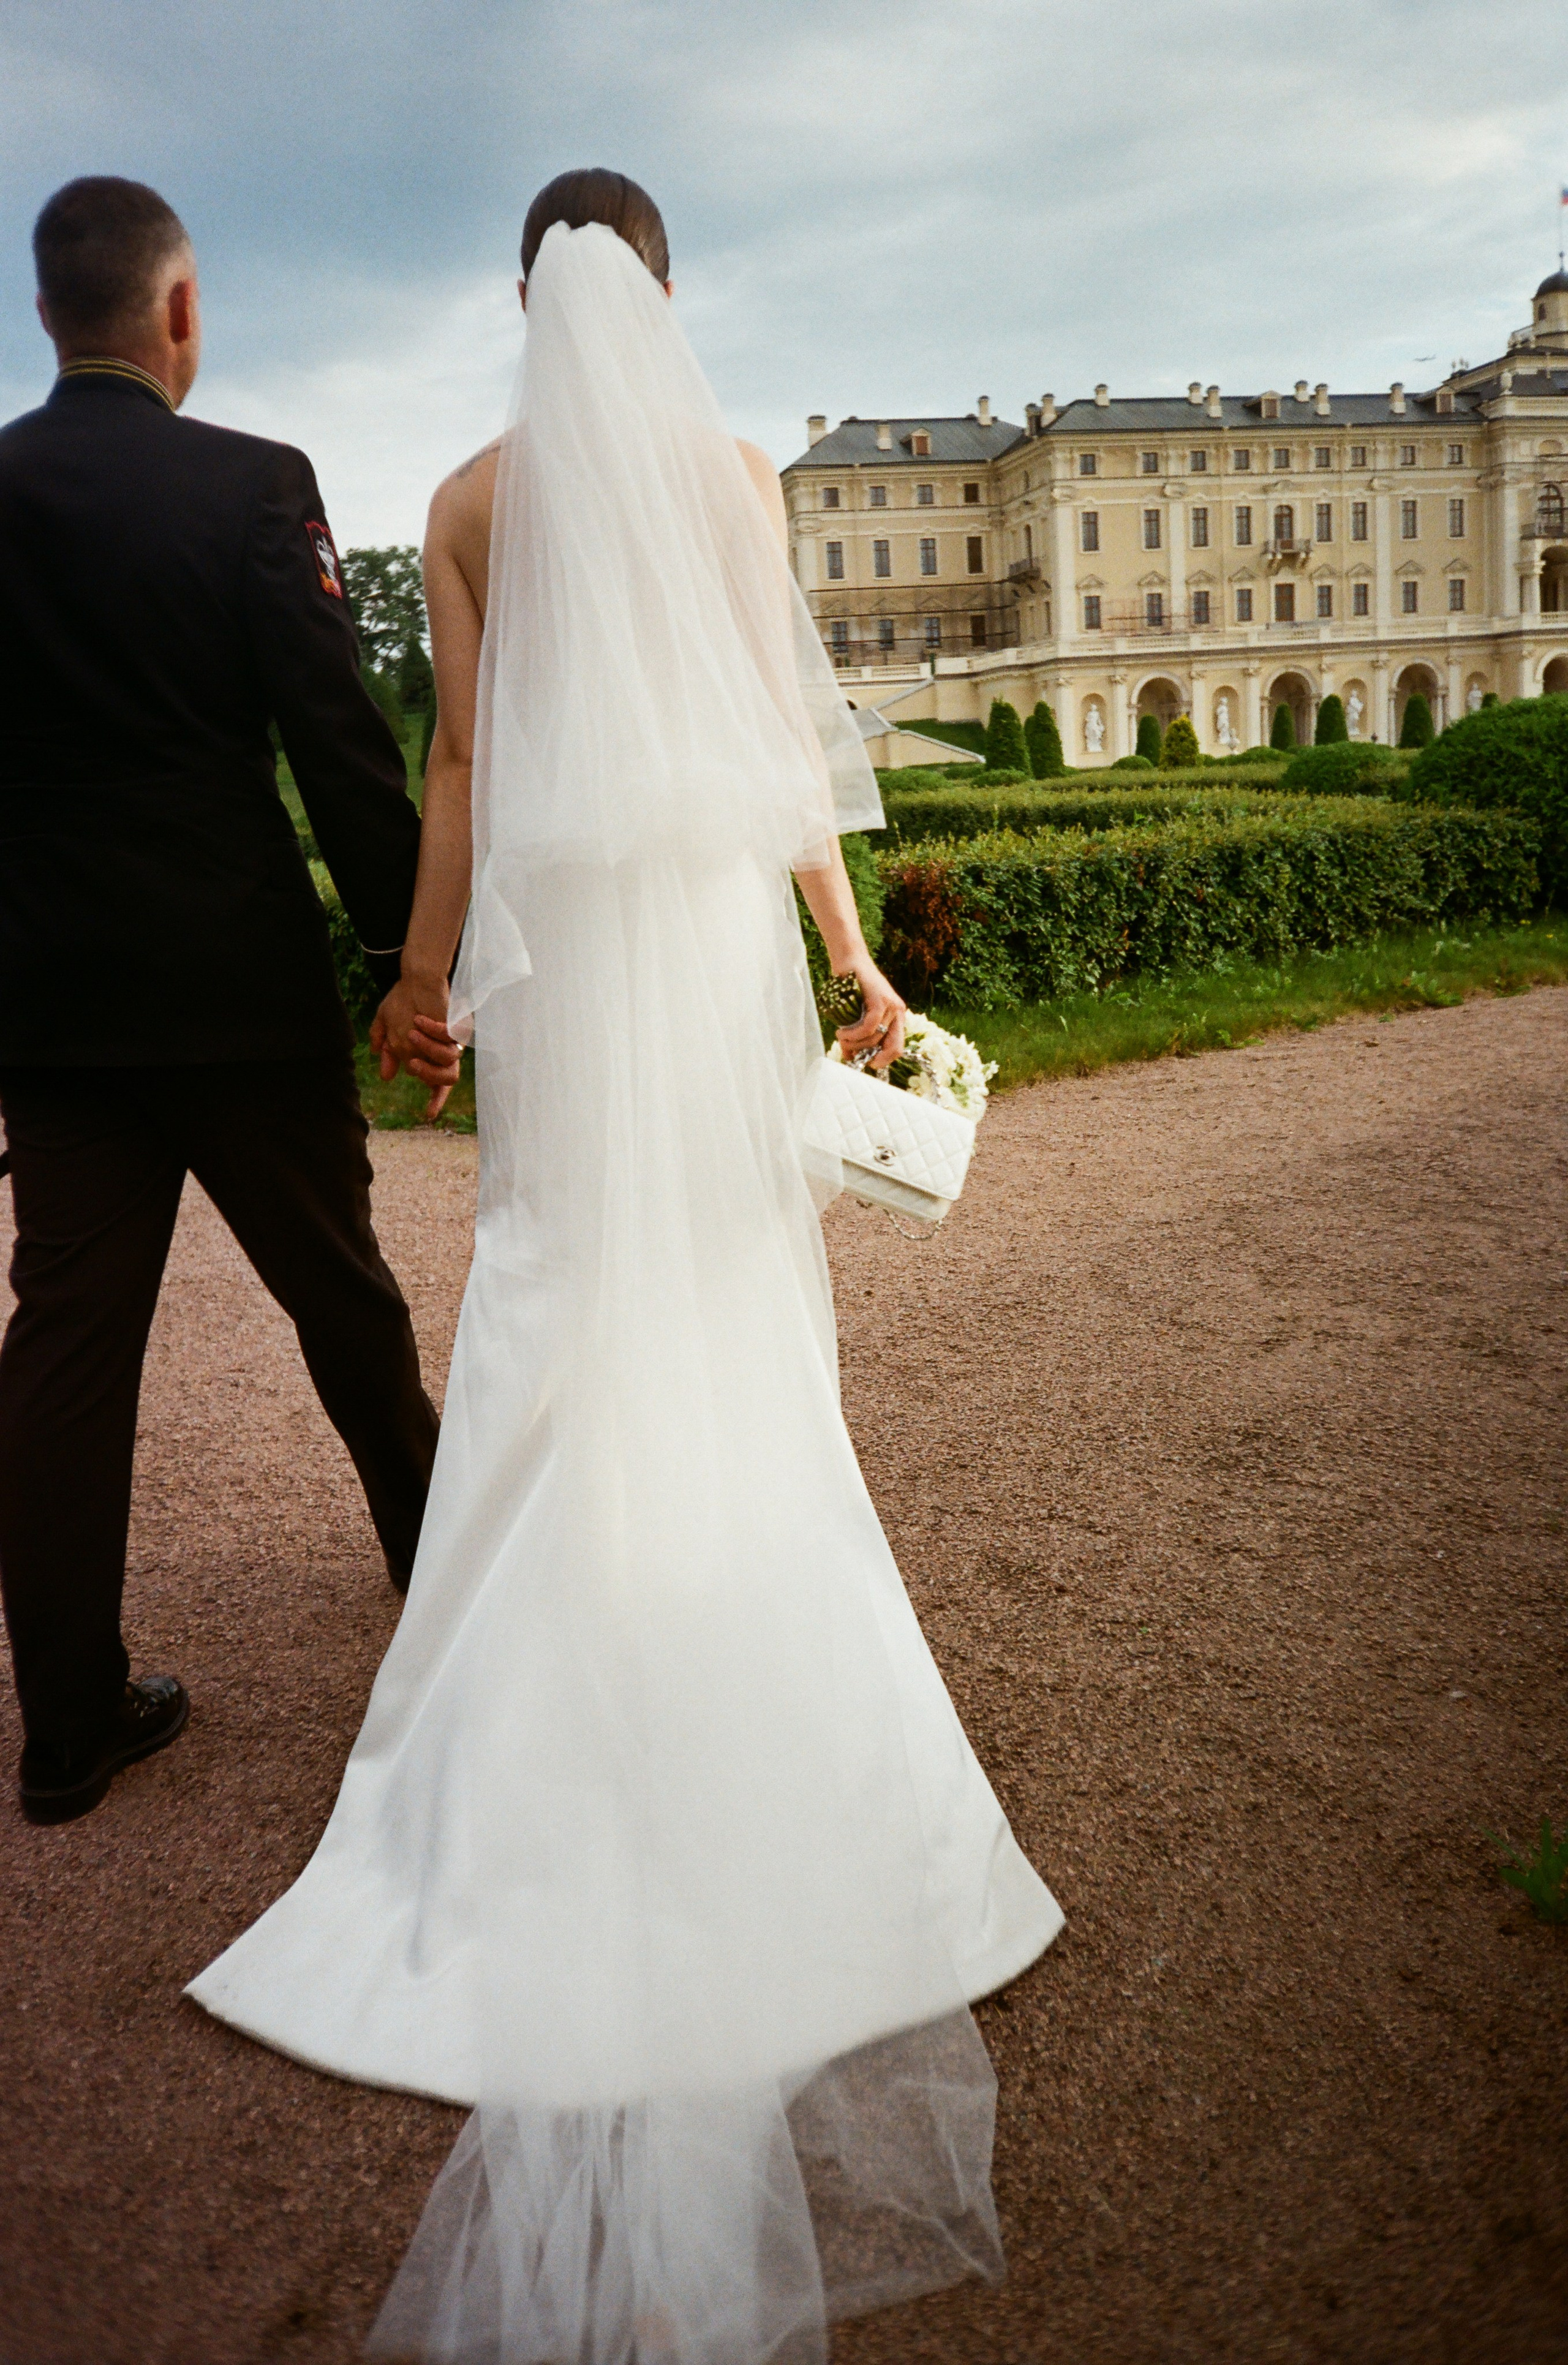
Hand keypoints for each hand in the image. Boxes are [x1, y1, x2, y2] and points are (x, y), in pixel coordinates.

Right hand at [371, 973, 462, 1120]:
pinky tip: (421, 1018)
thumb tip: (386, 1077)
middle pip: (446, 1080)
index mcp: (430, 1056)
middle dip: (426, 1073)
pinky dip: (431, 1029)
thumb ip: (388, 1052)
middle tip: (411, 1062)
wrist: (416, 978)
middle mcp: (444, 1051)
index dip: (435, 1100)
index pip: (437, 1084)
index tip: (427, 1115)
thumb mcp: (387, 1028)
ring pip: (448, 1061)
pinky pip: (447, 1037)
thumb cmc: (403, 1002)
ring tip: (412, 1030)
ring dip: (426, 1049)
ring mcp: (452, 1040)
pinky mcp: (458, 1026)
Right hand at [835, 955, 906, 1072]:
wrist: (849, 960)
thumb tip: (850, 1058)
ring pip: (875, 1037)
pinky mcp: (880, 1000)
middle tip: (850, 1053)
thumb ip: (858, 1035)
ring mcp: (891, 1005)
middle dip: (869, 1056)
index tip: (866, 1063)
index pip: (897, 1048)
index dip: (883, 1060)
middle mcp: (898, 1012)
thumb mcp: (857, 1015)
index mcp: (896, 1017)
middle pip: (892, 1047)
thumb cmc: (850, 987)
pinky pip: (869, 1026)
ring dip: (854, 1043)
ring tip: (840, 1037)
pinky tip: (842, 1033)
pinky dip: (854, 1034)